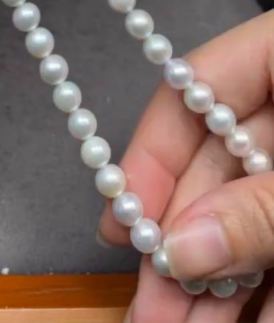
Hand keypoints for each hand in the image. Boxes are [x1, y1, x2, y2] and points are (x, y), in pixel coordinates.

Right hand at [99, 12, 273, 321]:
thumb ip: (260, 206)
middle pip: (216, 168)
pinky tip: (243, 322)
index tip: (127, 220)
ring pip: (246, 213)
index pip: (193, 88)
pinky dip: (265, 283)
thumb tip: (185, 246)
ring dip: (219, 280)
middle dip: (184, 245)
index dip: (151, 155)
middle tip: (154, 307)